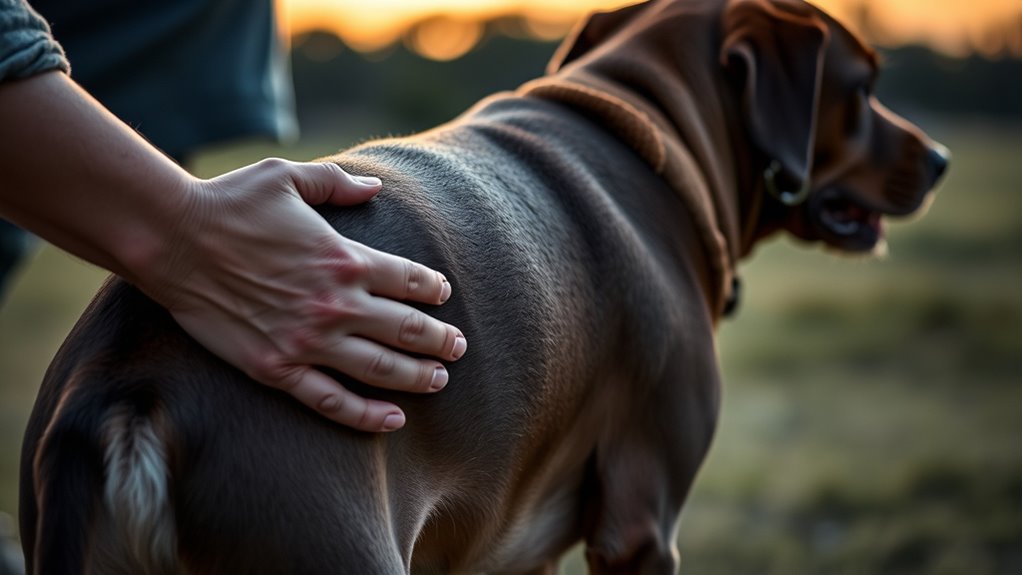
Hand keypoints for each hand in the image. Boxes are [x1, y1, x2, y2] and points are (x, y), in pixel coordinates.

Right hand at [142, 158, 465, 431]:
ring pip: (380, 369)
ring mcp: (308, 340)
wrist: (172, 239)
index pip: (410, 280)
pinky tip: (392, 420)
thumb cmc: (230, 203)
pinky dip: (366, 414)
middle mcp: (335, 304)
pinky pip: (331, 400)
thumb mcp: (288, 176)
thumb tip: (375, 187)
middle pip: (408, 329)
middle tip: (458, 347)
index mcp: (344, 258)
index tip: (443, 296)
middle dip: (440, 340)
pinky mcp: (277, 368)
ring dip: (417, 376)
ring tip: (440, 380)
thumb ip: (338, 183)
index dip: (433, 290)